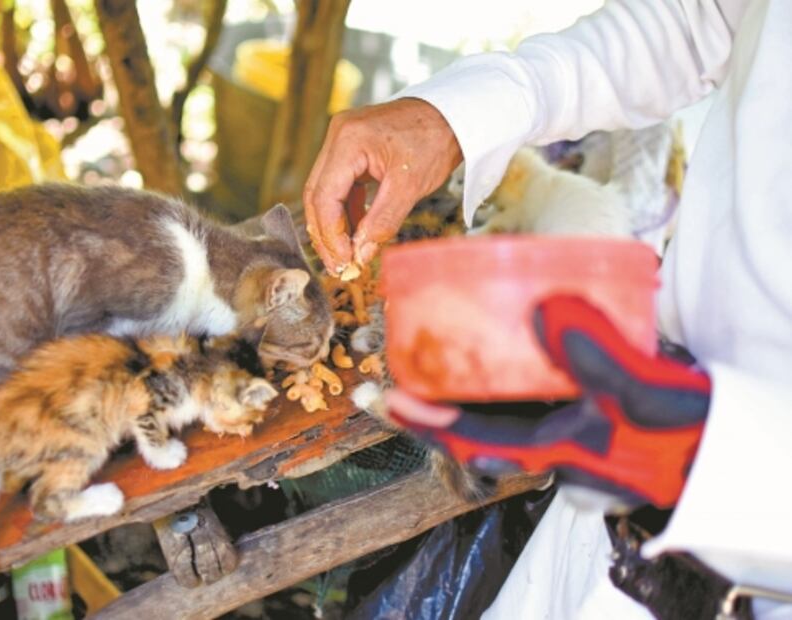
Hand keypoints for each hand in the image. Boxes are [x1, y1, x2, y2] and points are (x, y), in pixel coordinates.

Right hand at [303, 98, 462, 274]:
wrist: (452, 115)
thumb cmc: (435, 142)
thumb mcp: (409, 187)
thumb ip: (382, 222)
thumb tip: (360, 255)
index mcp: (348, 141)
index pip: (323, 197)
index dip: (330, 234)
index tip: (343, 262)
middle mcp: (337, 137)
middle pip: (316, 195)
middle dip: (325, 234)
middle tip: (338, 266)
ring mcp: (341, 141)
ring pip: (323, 192)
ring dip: (333, 225)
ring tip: (345, 255)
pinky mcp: (350, 149)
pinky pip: (339, 185)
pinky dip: (344, 211)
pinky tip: (355, 233)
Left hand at [387, 295, 711, 507]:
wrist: (716, 431)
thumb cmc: (683, 428)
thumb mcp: (645, 395)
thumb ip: (599, 357)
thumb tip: (545, 308)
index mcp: (547, 446)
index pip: (471, 439)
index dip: (424, 421)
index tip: (385, 397)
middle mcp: (537, 429)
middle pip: (461, 412)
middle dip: (415, 388)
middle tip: (373, 356)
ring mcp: (546, 406)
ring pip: (480, 388)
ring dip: (440, 362)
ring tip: (404, 331)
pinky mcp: (560, 383)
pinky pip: (509, 368)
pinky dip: (483, 345)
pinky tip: (472, 316)